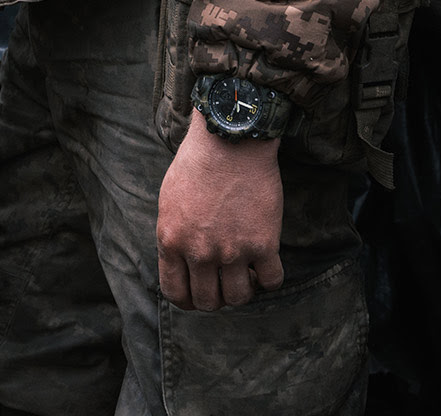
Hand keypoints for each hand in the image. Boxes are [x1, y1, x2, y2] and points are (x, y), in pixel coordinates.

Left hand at [156, 109, 284, 311]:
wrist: (230, 138)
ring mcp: (232, 250)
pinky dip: (269, 279)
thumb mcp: (169, 202)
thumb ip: (174, 237)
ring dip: (242, 291)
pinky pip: (271, 281)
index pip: (175, 293)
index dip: (187, 300)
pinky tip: (265, 264)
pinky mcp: (263, 243)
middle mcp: (199, 252)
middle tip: (224, 282)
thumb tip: (180, 263)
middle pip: (207, 301)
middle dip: (215, 297)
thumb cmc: (198, 163)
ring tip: (245, 273)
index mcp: (171, 241)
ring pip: (238, 298)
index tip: (197, 294)